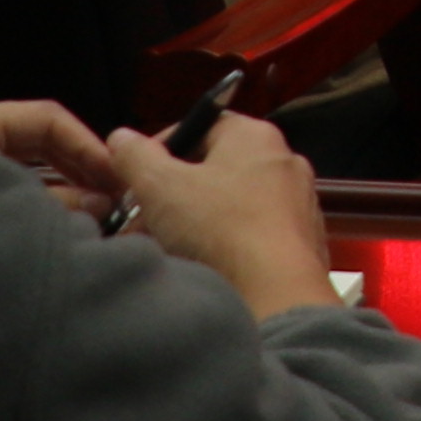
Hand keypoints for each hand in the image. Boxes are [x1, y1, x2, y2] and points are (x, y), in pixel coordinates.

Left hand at [0, 97, 118, 221]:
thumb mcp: (3, 206)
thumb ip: (55, 202)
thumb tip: (101, 203)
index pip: (47, 119)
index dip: (87, 145)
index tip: (116, 173)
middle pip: (41, 141)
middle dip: (80, 167)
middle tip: (113, 194)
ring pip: (30, 165)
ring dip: (64, 185)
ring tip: (94, 209)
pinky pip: (14, 187)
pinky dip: (41, 198)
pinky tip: (64, 216)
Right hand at [95, 106, 342, 318]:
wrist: (275, 294)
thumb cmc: (219, 228)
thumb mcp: (160, 186)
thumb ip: (136, 156)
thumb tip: (122, 137)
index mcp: (254, 136)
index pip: (200, 126)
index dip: (159, 151)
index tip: (135, 179)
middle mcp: (283, 162)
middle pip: (212, 171)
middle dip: (170, 196)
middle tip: (140, 222)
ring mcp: (296, 203)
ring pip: (228, 207)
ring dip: (190, 225)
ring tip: (163, 250)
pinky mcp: (298, 241)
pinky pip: (249, 235)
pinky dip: (220, 247)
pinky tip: (197, 268)